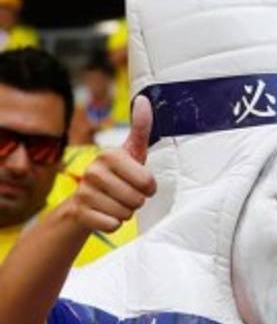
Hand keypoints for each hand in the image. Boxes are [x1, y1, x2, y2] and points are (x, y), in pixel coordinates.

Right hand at [70, 97, 155, 232]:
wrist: (85, 203)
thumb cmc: (118, 175)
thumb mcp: (132, 152)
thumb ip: (141, 128)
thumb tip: (144, 98)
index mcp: (110, 154)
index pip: (147, 181)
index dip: (149, 187)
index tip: (143, 183)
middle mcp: (93, 170)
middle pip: (138, 199)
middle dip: (138, 201)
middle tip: (127, 194)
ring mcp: (84, 191)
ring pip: (126, 213)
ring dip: (126, 212)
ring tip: (115, 202)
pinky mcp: (79, 211)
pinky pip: (112, 225)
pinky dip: (114, 223)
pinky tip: (105, 213)